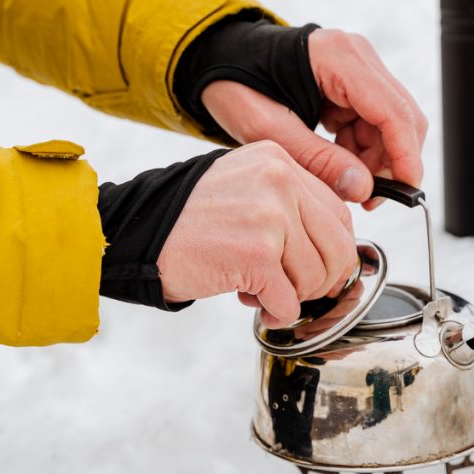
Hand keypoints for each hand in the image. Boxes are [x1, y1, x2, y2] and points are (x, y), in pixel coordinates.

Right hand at [157, 141, 356, 327]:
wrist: (135, 232)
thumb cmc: (186, 217)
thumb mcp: (243, 185)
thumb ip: (287, 202)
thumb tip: (332, 247)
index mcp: (279, 161)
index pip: (338, 212)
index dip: (334, 250)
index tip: (318, 268)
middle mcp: (279, 182)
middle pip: (338, 246)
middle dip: (321, 279)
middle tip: (294, 289)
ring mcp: (269, 217)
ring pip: (316, 277)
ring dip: (293, 296)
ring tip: (262, 292)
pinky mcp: (255, 255)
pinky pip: (288, 301)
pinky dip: (276, 313)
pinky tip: (255, 305)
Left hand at [201, 29, 427, 208]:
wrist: (218, 59)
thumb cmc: (235, 84)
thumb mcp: (268, 128)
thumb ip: (318, 160)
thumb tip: (363, 188)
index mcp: (338, 58)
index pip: (393, 112)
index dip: (406, 156)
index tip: (406, 191)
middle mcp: (356, 56)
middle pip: (401, 116)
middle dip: (391, 161)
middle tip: (366, 198)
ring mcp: (357, 67)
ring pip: (390, 123)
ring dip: (375, 158)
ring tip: (343, 180)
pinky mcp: (351, 80)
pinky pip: (373, 120)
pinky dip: (362, 148)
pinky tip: (337, 161)